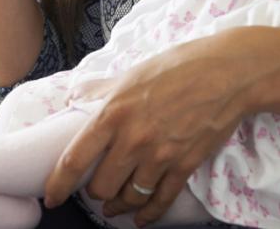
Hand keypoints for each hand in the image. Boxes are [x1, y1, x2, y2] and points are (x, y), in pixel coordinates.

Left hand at [44, 30, 266, 226]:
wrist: (227, 73)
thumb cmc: (179, 66)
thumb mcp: (132, 72)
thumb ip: (101, 88)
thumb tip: (76, 95)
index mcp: (113, 113)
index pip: (74, 159)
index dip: (58, 184)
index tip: (51, 196)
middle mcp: (133, 139)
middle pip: (100, 187)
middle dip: (94, 192)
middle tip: (95, 189)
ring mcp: (160, 156)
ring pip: (128, 198)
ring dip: (118, 206)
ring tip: (114, 207)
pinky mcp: (185, 166)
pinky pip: (160, 200)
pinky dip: (148, 214)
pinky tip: (141, 218)